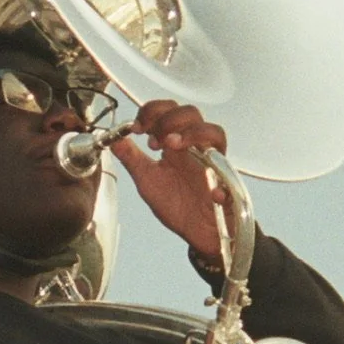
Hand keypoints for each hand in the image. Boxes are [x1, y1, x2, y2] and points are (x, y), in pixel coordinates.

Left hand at [108, 100, 229, 258]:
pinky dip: (219, 185)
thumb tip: (113, 138)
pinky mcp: (228, 186)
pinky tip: (210, 193)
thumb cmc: (176, 205)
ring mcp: (213, 164)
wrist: (197, 233)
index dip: (153, 111)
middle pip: (191, 113)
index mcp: (176, 145)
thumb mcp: (147, 180)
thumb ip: (131, 159)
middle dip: (170, 119)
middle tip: (154, 140)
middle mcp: (195, 148)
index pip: (169, 111)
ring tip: (173, 146)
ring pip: (214, 133)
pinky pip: (229, 179)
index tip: (138, 127)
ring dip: (193, 134)